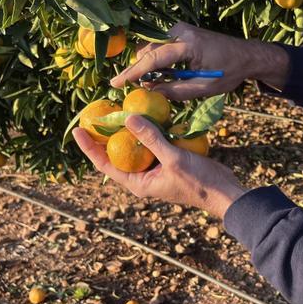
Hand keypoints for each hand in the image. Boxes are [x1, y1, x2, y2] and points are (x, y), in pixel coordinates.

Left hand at [73, 115, 247, 219]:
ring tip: (117, 110)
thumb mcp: (173, 158)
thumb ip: (151, 138)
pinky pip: (153, 144)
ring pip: (135, 147)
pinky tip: (147, 115)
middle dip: (106, 135)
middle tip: (96, 114)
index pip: (104, 164)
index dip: (89, 147)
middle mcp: (143, 176)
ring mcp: (156, 169)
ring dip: (128, 130)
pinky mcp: (168, 161)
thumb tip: (127, 118)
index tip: (77, 129)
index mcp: (138, 182)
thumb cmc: (198, 182)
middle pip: (117, 154)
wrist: (224, 192)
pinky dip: (149, 131)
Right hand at [111, 22, 290, 100]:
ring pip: (151, 49)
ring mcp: (178, 28)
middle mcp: (180, 31)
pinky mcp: (178, 31)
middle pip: (147, 51)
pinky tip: (163, 75)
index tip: (116, 83)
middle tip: (130, 89)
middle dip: (138, 71)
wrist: (246, 54)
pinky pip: (158, 47)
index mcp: (189, 44)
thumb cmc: (230, 71)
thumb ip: (176, 91)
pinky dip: (156, 61)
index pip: (154, 58)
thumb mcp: (205, 88)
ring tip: (155, 84)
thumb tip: (150, 92)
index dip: (133, 72)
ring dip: (148, 67)